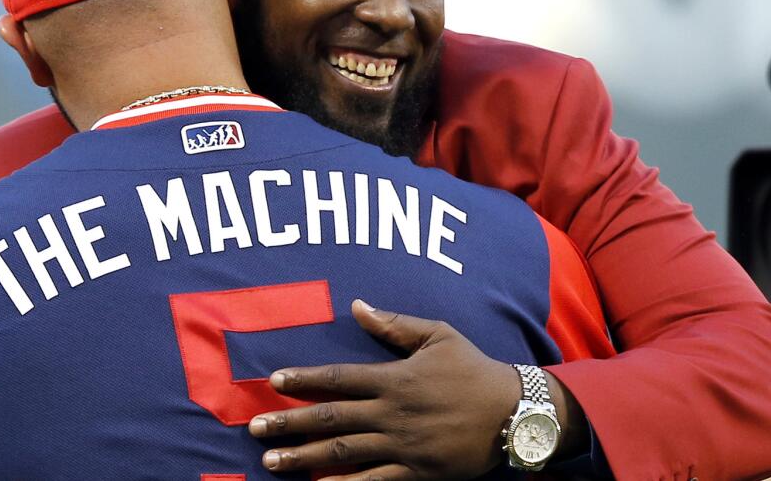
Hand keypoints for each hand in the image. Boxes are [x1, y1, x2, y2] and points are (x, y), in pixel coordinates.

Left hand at [246, 300, 524, 479]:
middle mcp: (392, 412)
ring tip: (271, 463)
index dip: (304, 379)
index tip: (273, 382)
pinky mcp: (417, 472)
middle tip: (255, 431)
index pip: (338, 378)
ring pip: (344, 452)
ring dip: (304, 458)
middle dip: (289, 424)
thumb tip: (358, 306)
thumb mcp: (438, 335)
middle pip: (331, 418)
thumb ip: (394, 324)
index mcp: (394, 378)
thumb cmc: (474, 369)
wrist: (515, 411)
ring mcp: (403, 445)